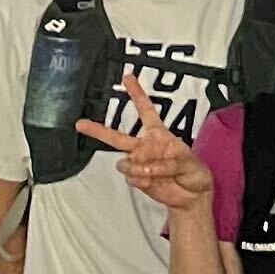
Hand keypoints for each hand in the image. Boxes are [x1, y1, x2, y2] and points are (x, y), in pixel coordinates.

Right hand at [74, 72, 212, 213]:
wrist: (192, 195)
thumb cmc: (193, 172)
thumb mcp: (188, 160)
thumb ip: (168, 161)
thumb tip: (146, 166)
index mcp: (158, 134)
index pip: (145, 110)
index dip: (137, 93)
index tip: (127, 77)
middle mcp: (145, 147)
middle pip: (117, 137)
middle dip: (98, 130)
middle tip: (81, 124)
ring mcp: (139, 164)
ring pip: (125, 162)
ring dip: (141, 168)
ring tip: (159, 173)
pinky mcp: (137, 180)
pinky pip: (132, 178)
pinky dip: (143, 180)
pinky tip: (154, 181)